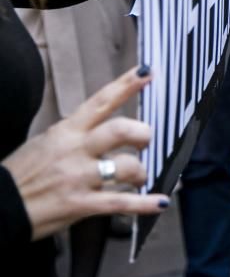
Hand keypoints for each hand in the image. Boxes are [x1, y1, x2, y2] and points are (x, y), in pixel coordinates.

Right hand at [2, 67, 167, 240]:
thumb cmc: (22, 174)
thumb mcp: (45, 142)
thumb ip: (77, 133)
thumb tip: (105, 126)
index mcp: (66, 131)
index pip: (101, 101)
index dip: (127, 85)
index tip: (148, 72)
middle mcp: (75, 150)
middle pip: (121, 130)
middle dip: (143, 134)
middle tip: (145, 141)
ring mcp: (79, 178)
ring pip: (127, 167)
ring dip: (142, 172)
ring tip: (139, 177)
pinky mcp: (81, 205)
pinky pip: (121, 203)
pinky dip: (146, 203)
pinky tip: (160, 202)